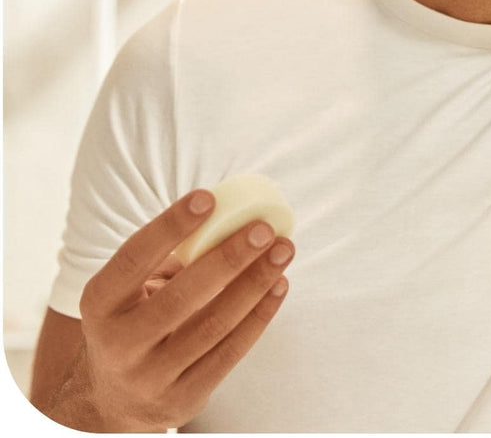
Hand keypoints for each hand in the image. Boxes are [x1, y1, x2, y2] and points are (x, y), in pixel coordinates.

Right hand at [54, 190, 293, 431]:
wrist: (116, 397)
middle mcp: (119, 344)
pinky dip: (259, 315)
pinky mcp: (182, 399)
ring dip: (254, 283)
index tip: (208, 198)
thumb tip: (231, 211)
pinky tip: (279, 284)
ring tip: (283, 250)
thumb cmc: (137, 318)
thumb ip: (170, 256)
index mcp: (101, 304)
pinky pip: (230, 353)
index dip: (169, 227)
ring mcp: (150, 377)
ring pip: (213, 326)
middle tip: (264, 228)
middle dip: (227, 259)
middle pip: (180, 298)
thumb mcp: (132, 289)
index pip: (133, 259)